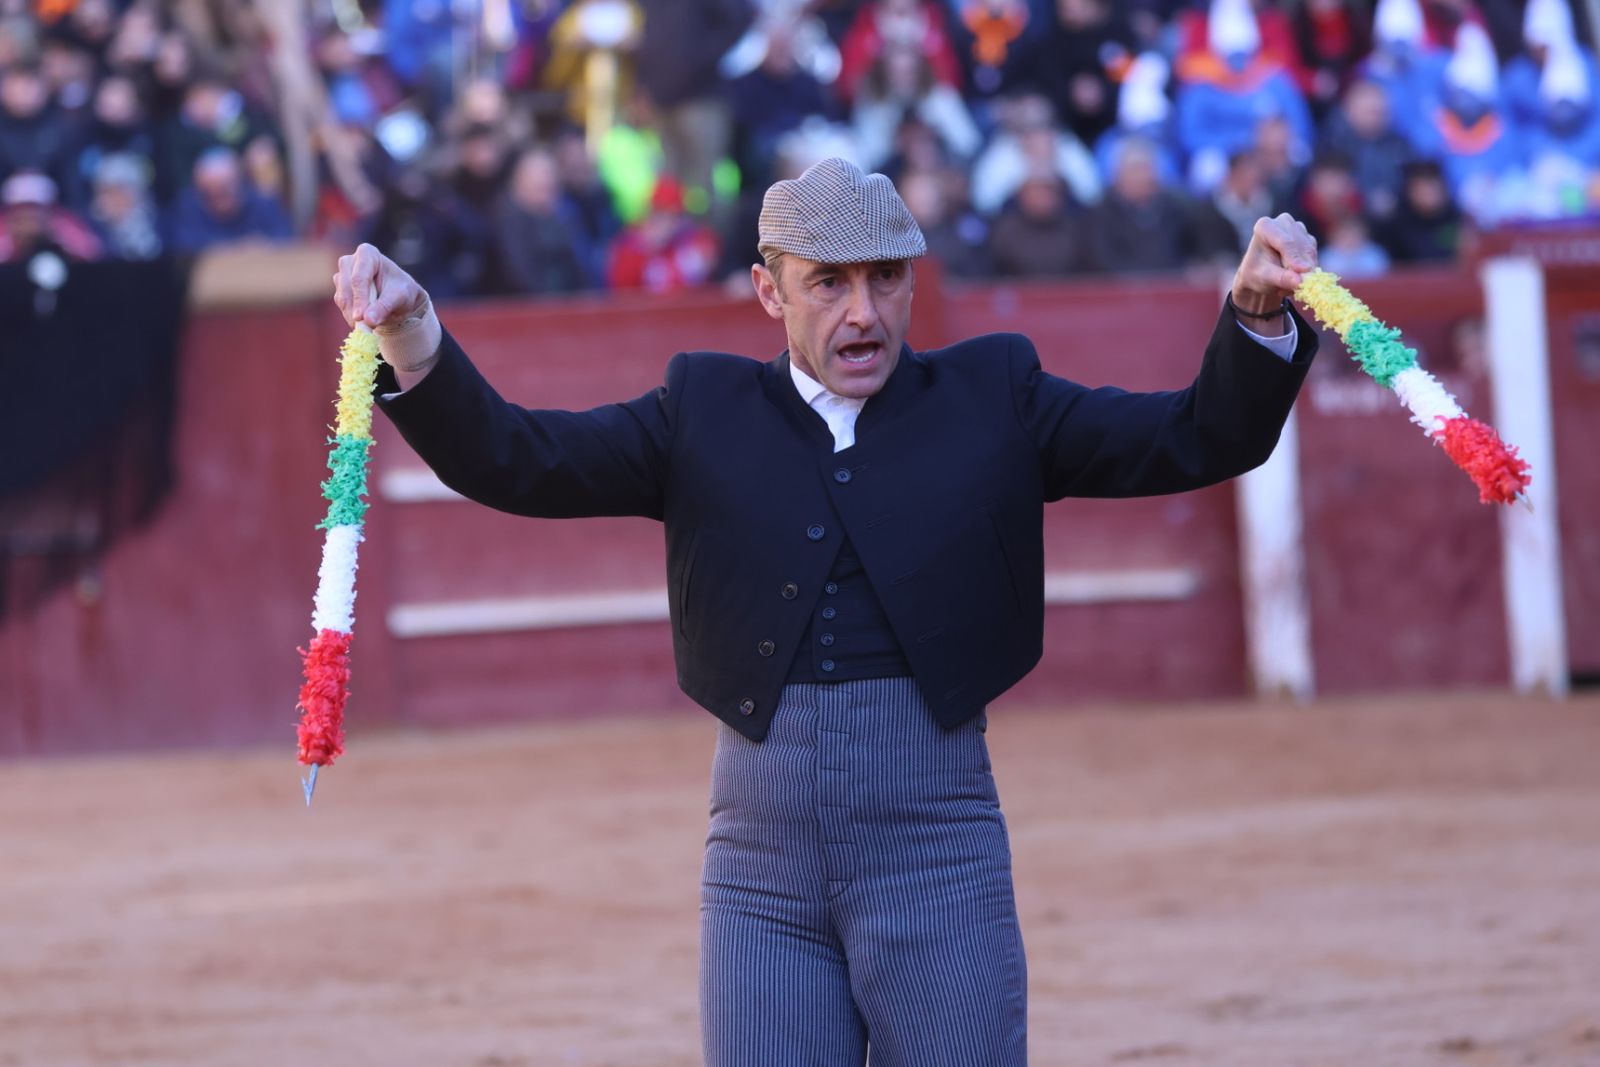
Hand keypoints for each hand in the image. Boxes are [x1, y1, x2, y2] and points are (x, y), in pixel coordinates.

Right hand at [333, 243, 440, 376]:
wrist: (400, 300)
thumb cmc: (402, 292)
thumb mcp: (399, 298)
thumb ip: (384, 307)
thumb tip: (367, 320)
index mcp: (368, 254)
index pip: (359, 277)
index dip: (359, 298)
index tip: (361, 318)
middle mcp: (351, 261)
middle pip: (347, 286)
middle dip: (355, 307)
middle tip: (363, 327)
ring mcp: (343, 275)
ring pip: (341, 296)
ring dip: (352, 314)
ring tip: (367, 327)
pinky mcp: (340, 289)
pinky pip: (341, 304)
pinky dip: (350, 316)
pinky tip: (363, 323)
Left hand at [1231, 213, 1317, 334]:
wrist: (1260, 279)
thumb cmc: (1256, 276)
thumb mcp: (1263, 279)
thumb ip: (1281, 278)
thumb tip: (1301, 281)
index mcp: (1265, 226)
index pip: (1284, 238)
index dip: (1294, 255)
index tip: (1303, 272)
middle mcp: (1282, 222)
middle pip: (1300, 242)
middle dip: (1301, 263)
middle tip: (1301, 281)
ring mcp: (1297, 229)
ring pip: (1310, 248)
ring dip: (1305, 267)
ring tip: (1290, 281)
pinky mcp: (1307, 239)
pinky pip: (1315, 254)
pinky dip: (1309, 268)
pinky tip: (1297, 276)